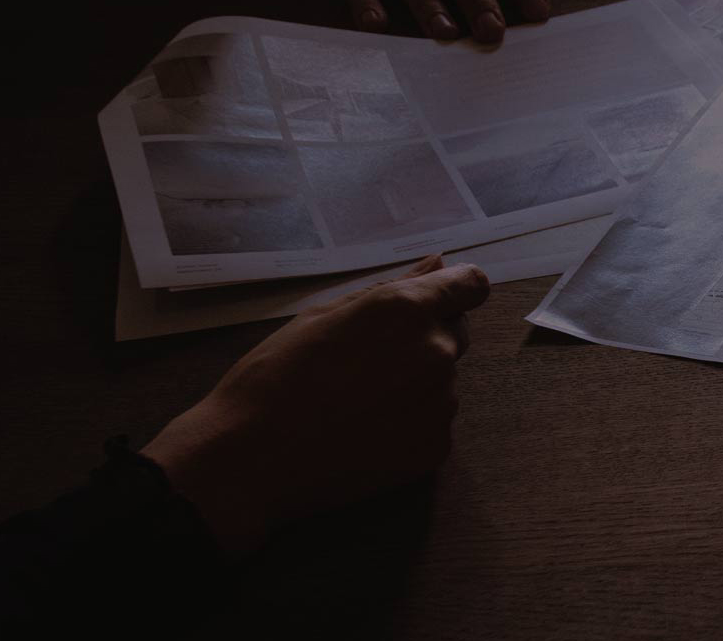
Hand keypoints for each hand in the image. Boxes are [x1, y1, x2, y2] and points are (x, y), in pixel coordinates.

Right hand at [142, 256, 489, 554]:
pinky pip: (433, 422)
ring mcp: (440, 403)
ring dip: (415, 384)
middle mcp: (435, 351)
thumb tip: (437, 262)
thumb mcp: (324, 315)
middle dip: (425, 338)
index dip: (456, 289)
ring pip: (441, 381)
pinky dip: (409, 424)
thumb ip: (392, 287)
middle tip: (368, 362)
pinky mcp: (436, 446)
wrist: (252, 460)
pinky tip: (363, 432)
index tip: (436, 301)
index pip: (470, 284)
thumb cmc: (275, 377)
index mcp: (406, 310)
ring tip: (355, 402)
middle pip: (455, 333)